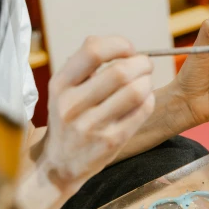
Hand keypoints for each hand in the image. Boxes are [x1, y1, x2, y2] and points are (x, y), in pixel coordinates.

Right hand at [41, 36, 154, 194]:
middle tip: (145, 65)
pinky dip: (149, 100)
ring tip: (145, 82)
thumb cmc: (68, 118)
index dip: (119, 44)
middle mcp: (72, 105)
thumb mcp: (64, 89)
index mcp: (60, 84)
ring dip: (147, 82)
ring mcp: (91, 126)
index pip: (93, 50)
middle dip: (141, 63)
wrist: (58, 164)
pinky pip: (142, 111)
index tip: (128, 49)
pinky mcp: (110, 142)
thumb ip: (85, 64)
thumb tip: (119, 44)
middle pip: (120, 71)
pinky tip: (144, 100)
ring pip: (135, 91)